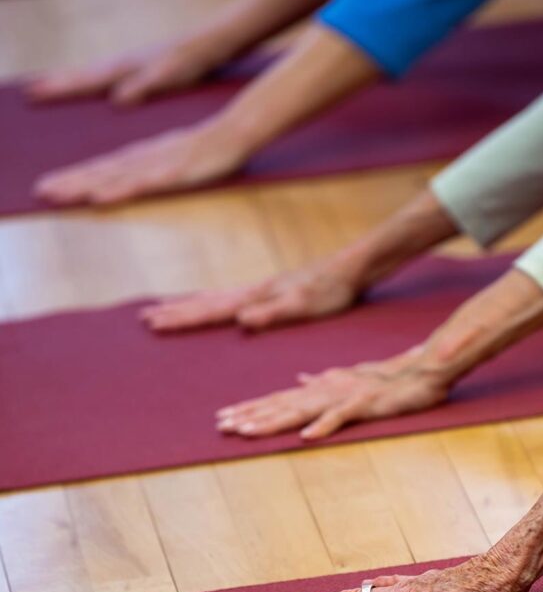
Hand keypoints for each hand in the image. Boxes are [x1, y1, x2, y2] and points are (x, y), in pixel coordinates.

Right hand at [24, 38, 222, 105]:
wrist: (210, 41)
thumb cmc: (191, 61)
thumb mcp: (168, 76)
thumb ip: (143, 86)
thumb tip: (116, 99)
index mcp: (126, 68)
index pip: (87, 80)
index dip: (61, 88)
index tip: (34, 93)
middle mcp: (123, 62)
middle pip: (84, 74)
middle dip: (57, 83)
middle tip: (29, 91)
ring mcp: (132, 61)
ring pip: (94, 71)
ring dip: (71, 78)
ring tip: (50, 84)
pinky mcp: (143, 63)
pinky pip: (108, 71)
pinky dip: (93, 76)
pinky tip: (95, 81)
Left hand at [32, 123, 249, 205]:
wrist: (238, 131)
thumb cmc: (212, 147)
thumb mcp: (179, 156)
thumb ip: (156, 165)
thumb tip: (136, 176)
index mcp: (146, 154)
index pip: (104, 166)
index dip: (75, 175)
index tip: (48, 186)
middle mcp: (146, 157)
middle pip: (102, 170)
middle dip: (71, 181)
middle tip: (41, 192)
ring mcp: (159, 164)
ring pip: (115, 177)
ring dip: (85, 186)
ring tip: (59, 195)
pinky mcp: (176, 172)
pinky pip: (143, 184)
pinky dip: (120, 190)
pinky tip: (102, 198)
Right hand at [140, 256, 362, 332]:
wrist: (350, 269)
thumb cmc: (330, 291)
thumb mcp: (302, 307)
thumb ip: (271, 314)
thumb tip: (239, 320)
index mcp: (256, 298)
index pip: (211, 310)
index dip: (182, 318)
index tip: (153, 323)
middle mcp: (253, 291)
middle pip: (206, 301)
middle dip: (176, 310)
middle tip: (144, 317)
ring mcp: (261, 288)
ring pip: (215, 296)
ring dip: (189, 303)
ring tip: (165, 306)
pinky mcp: (272, 288)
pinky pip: (230, 295)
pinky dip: (212, 298)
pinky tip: (214, 301)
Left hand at [216, 350, 450, 439]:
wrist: (422, 370)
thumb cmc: (389, 378)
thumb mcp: (350, 377)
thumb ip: (322, 380)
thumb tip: (299, 380)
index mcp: (322, 385)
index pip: (280, 398)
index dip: (252, 408)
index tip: (225, 418)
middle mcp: (327, 388)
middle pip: (282, 404)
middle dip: (251, 415)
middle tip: (221, 426)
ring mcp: (345, 395)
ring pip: (302, 410)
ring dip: (273, 421)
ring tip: (246, 432)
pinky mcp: (365, 403)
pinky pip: (341, 417)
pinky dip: (323, 426)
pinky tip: (305, 437)